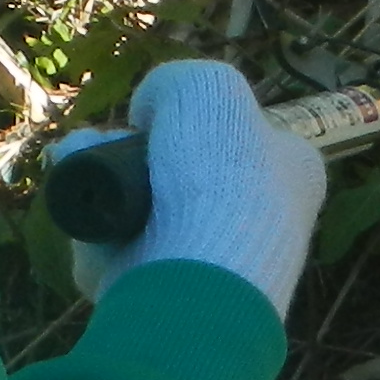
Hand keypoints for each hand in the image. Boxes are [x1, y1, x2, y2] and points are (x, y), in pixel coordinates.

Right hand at [49, 60, 326, 319]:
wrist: (199, 274)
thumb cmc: (220, 174)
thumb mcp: (206, 87)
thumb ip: (174, 82)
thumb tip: (145, 118)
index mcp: (293, 171)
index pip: (238, 133)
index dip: (189, 121)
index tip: (153, 122)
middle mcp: (261, 218)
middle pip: (176, 170)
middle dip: (126, 156)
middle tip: (99, 148)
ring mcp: (215, 263)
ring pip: (139, 210)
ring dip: (102, 189)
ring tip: (86, 178)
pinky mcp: (168, 297)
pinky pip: (118, 252)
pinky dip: (97, 237)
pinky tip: (92, 225)